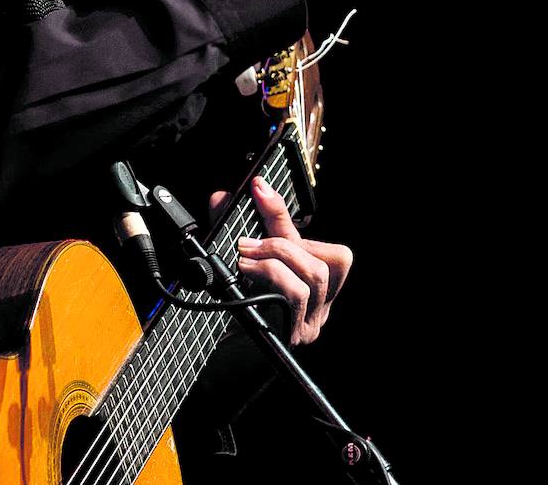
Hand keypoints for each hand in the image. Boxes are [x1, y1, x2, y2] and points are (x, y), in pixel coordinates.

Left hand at [209, 175, 352, 345]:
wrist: (220, 361)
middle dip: (284, 240)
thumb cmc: (232, 310)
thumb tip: (222, 198)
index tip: (258, 185)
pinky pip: (297, 295)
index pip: (316, 242)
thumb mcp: (236, 261)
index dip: (284, 210)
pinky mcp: (297, 334)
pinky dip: (272, 274)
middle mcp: (321, 304)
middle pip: (328, 259)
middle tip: (247, 242)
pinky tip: (247, 272)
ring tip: (246, 257)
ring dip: (278, 257)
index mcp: (314, 283)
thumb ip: (232, 230)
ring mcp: (312, 322)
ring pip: (316, 276)